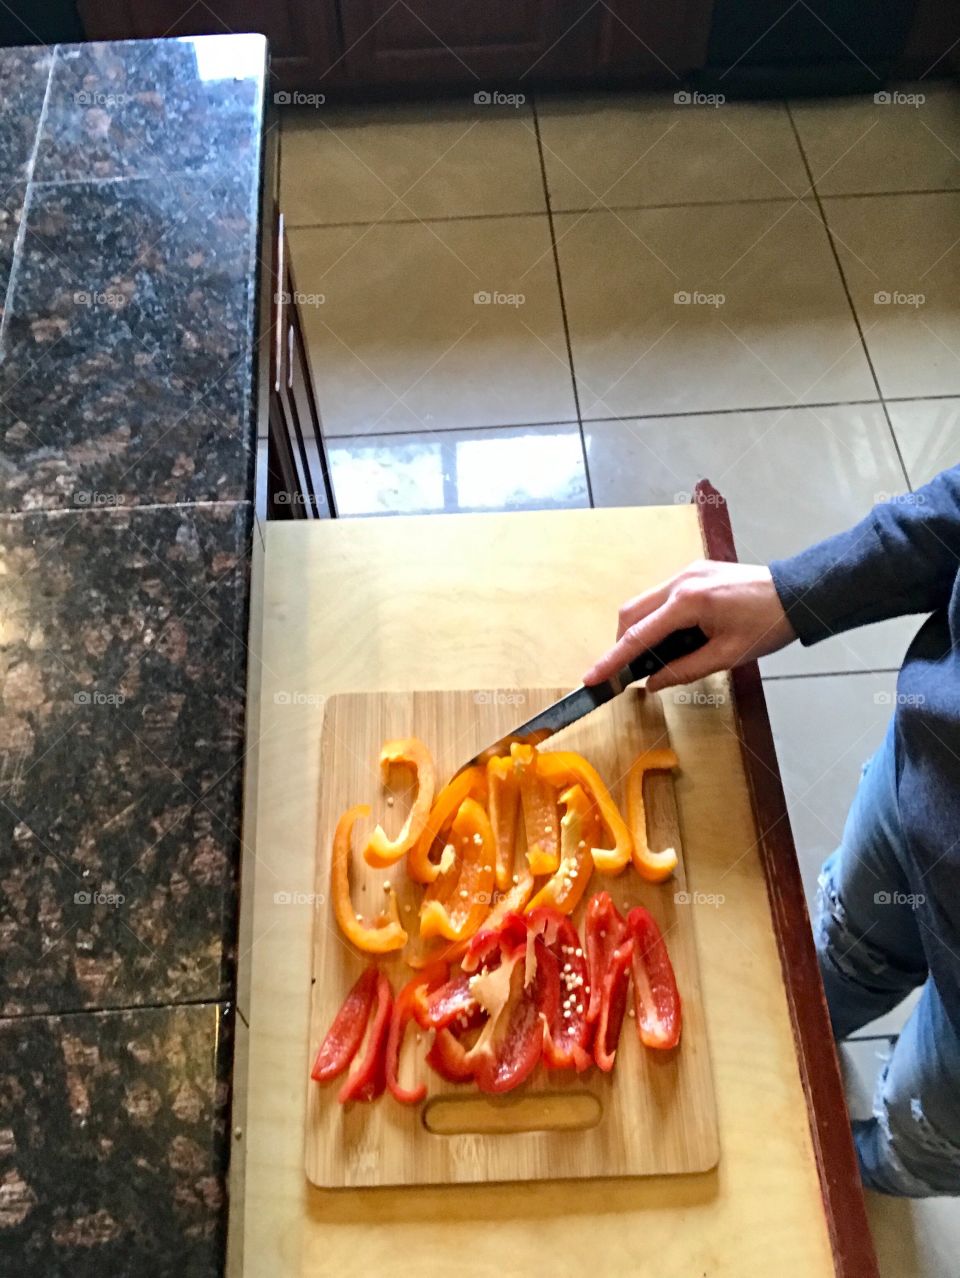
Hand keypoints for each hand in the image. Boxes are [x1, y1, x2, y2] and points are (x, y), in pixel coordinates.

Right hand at [583, 560, 796, 691]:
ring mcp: (686, 572)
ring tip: (656, 658)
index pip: (638, 635)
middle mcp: (680, 581)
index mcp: (688, 602)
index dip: (612, 660)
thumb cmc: (767, 626)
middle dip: (622, 644)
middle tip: (627, 672)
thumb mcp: (727, 656)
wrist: (797, 593)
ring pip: (643, 603)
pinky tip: (672, 638)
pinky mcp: (693, 572)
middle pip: (631, 613)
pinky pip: (661, 597)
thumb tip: (652, 682)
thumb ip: (684, 670)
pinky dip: (656, 619)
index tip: (591, 677)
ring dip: (639, 631)